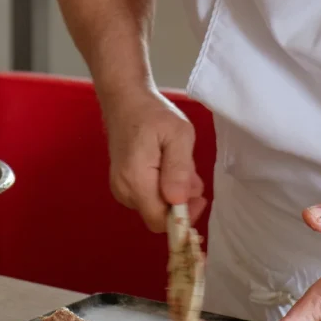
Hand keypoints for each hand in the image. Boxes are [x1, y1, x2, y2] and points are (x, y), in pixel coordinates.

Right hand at [102, 89, 205, 232]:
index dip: (183, 217)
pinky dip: (162, 188)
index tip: (200, 198)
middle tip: (192, 174)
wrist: (125, 99)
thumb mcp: (178, 134)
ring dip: (173, 193)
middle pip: (158, 215)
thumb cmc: (153, 114)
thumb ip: (179, 169)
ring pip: (154, 206)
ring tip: (181, 164)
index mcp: (136, 180)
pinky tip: (168, 166)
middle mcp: (123, 190)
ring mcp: (120, 187)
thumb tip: (178, 200)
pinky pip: (147, 196)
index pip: (159, 221)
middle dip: (181, 202)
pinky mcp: (122, 183)